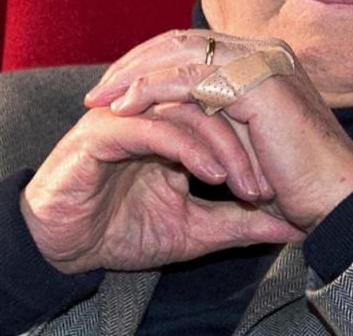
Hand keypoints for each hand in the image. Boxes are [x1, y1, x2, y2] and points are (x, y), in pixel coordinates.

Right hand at [20, 103, 303, 274]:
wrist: (59, 248)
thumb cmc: (121, 231)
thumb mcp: (195, 230)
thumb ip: (240, 223)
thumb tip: (293, 227)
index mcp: (174, 123)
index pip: (226, 112)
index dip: (258, 145)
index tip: (283, 187)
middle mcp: (153, 110)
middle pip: (213, 105)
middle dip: (247, 147)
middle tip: (268, 188)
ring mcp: (128, 115)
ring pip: (188, 111)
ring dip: (223, 147)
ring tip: (245, 185)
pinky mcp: (103, 131)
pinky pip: (153, 127)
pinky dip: (187, 148)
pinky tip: (211, 174)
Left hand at [85, 29, 352, 231]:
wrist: (339, 201)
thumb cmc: (301, 182)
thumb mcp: (248, 141)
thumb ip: (217, 118)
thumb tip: (172, 112)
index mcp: (266, 59)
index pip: (198, 45)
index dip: (153, 63)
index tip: (118, 89)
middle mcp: (265, 50)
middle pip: (183, 41)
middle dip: (135, 64)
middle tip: (98, 91)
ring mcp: (262, 62)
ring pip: (180, 53)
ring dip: (134, 75)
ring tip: (100, 100)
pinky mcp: (255, 84)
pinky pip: (189, 78)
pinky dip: (151, 90)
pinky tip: (124, 109)